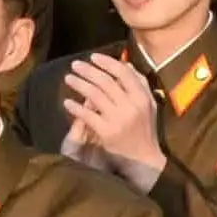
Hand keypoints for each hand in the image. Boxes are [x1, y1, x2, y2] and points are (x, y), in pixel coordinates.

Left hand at [57, 51, 164, 189]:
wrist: (144, 159)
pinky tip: (67, 102)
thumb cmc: (145, 129)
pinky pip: (88, 116)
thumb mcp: (149, 104)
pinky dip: (76, 108)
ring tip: (68, 78)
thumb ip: (139, 84)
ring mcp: (118, 119)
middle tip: (75, 65)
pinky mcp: (107, 132)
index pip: (123, 73)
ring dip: (80, 85)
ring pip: (95, 96)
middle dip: (88, 71)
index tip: (93, 57)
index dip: (107, 62)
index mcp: (142, 97)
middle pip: (106, 82)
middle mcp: (131, 106)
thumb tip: (125, 64)